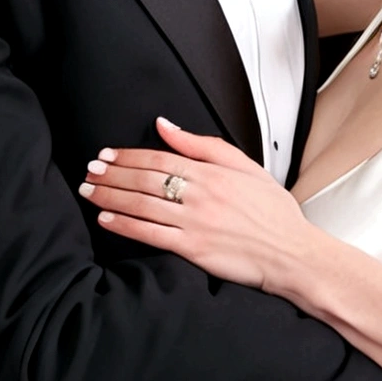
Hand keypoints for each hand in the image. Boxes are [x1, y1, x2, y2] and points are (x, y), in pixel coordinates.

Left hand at [81, 117, 321, 296]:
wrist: (292, 254)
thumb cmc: (274, 214)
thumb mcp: (246, 167)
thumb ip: (204, 145)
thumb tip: (168, 126)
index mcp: (212, 173)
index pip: (159, 158)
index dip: (128, 156)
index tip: (107, 154)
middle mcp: (200, 196)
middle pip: (144, 179)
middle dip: (111, 174)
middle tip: (90, 170)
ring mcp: (195, 223)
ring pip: (141, 205)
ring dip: (110, 196)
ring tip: (89, 191)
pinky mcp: (193, 249)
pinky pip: (150, 235)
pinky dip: (125, 225)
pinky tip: (107, 219)